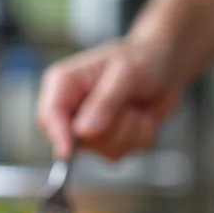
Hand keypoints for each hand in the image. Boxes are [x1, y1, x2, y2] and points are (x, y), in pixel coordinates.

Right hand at [37, 40, 180, 159]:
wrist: (164, 65)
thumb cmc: (142, 59)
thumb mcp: (126, 74)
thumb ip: (105, 102)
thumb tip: (84, 132)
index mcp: (65, 84)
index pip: (49, 117)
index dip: (58, 136)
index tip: (68, 153)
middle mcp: (73, 109)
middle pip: (76, 142)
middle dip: (109, 131)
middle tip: (128, 108)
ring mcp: (91, 128)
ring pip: (104, 150)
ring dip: (129, 132)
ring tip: (136, 107)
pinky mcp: (110, 140)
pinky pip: (123, 152)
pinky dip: (139, 137)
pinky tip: (142, 116)